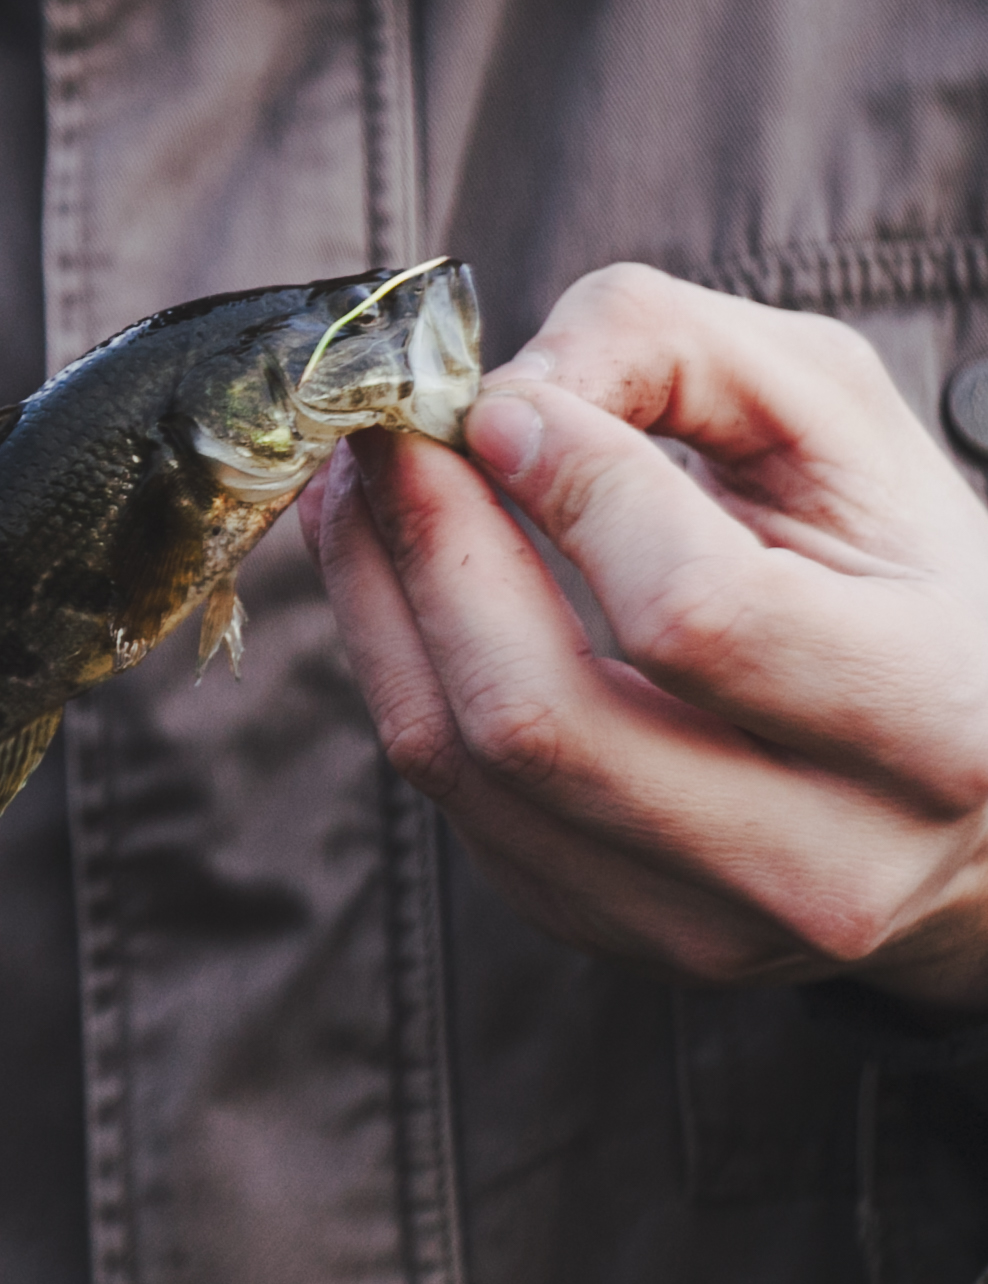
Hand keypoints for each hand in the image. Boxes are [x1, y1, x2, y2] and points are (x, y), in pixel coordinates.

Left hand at [300, 262, 987, 1013]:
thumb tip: (502, 399)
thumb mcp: (841, 421)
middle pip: (543, 715)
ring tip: (356, 487)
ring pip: (467, 761)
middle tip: (382, 435)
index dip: (577, 493)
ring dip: (379, 600)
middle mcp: (832, 860)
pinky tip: (390, 575)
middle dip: (432, 546)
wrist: (964, 781)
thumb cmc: (896, 568)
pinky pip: (449, 799)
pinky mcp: (610, 928)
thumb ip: (680, 356)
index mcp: (941, 718)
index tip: (503, 404)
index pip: (701, 614)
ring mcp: (709, 922)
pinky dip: (393, 666)